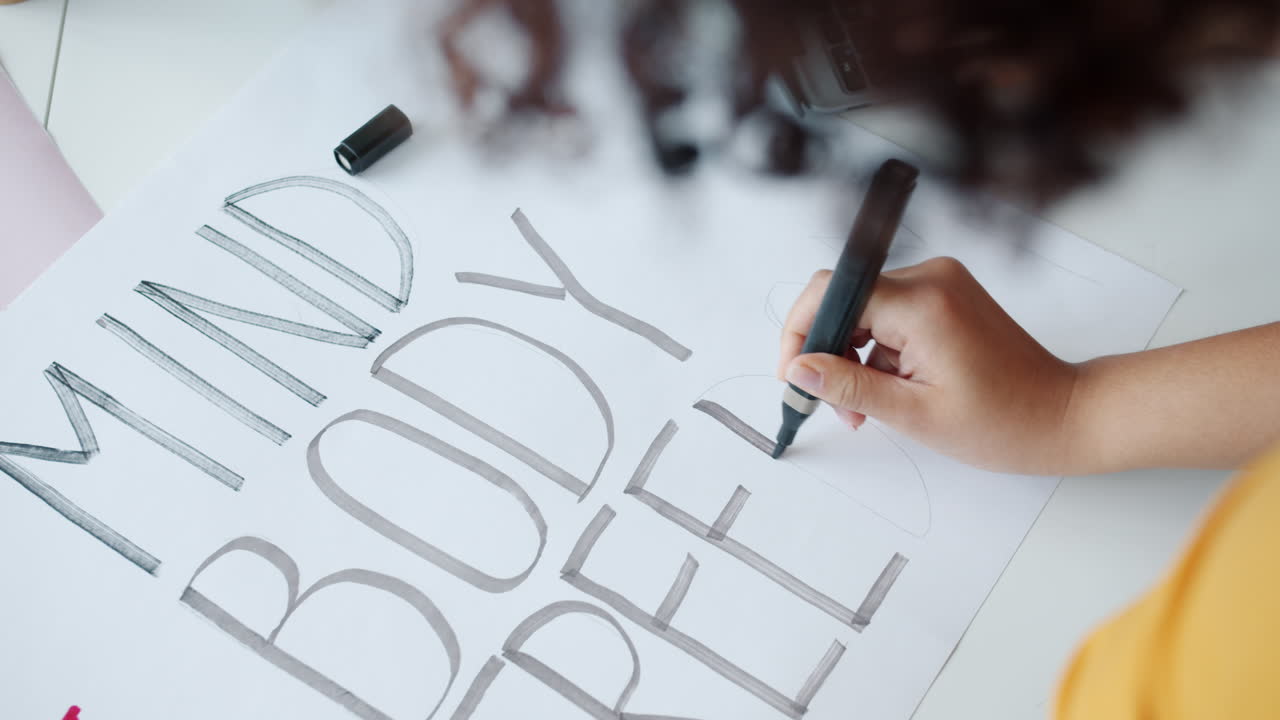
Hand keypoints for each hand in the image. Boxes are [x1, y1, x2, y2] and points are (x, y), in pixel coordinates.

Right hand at [778, 257, 1078, 474]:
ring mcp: (940, 283)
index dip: (801, 332)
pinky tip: (888, 389)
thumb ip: (848, 387)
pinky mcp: (946, 295)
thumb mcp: (913, 414)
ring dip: (852, 356)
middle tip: (829, 404)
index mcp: (922, 303)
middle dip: (827, 351)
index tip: (794, 376)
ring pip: (865, 309)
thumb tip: (798, 371)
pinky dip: (877, 350)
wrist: (1062, 414)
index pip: (832, 292)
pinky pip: (889, 314)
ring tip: (864, 409)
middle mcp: (930, 278)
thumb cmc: (1003, 421)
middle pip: (846, 298)